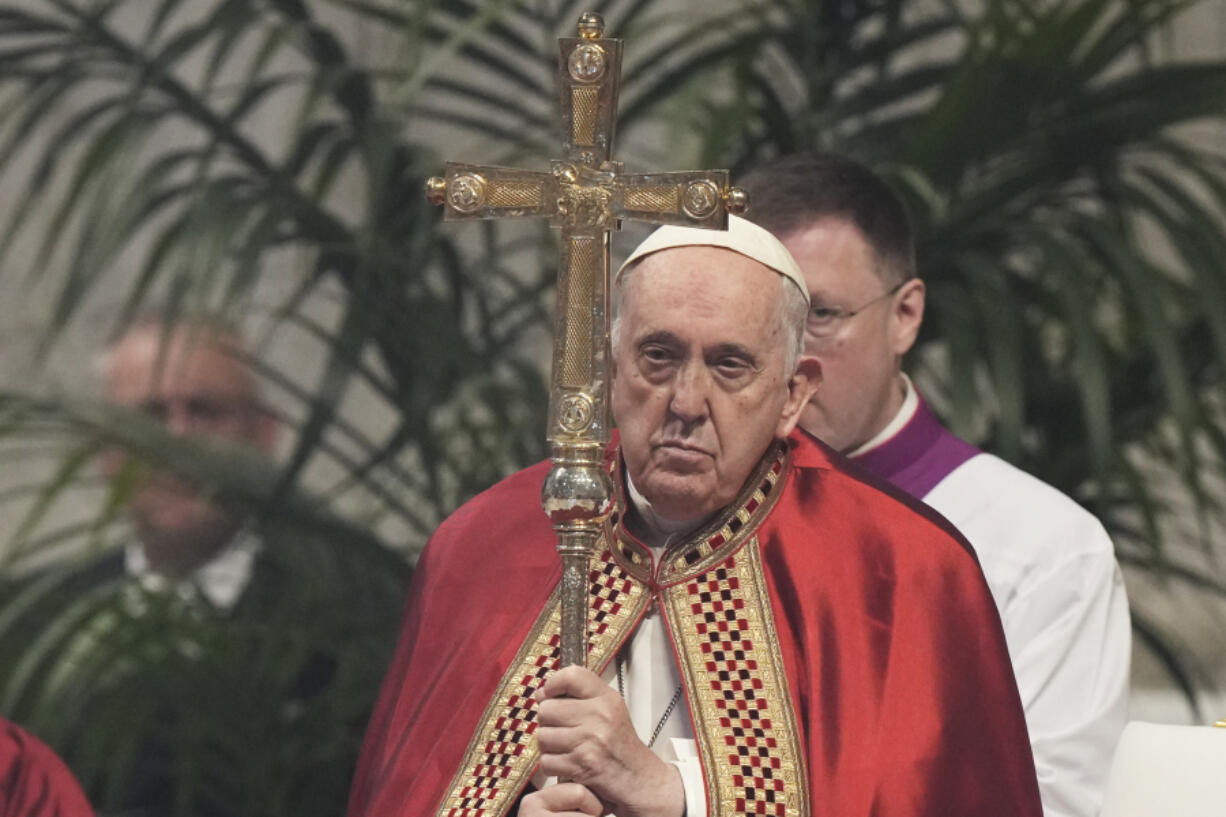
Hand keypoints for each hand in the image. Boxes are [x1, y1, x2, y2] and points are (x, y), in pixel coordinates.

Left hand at [534, 665, 684, 816]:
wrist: (640, 780)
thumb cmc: (620, 746)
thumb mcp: (609, 712)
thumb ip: (579, 698)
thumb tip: (541, 694)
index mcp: (607, 699)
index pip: (571, 676)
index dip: (553, 684)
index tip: (550, 695)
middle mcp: (599, 716)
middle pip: (547, 709)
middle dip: (548, 722)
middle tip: (562, 730)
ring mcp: (590, 741)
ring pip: (543, 736)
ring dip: (549, 746)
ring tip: (565, 748)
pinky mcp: (582, 766)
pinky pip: (546, 761)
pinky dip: (553, 766)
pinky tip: (567, 764)